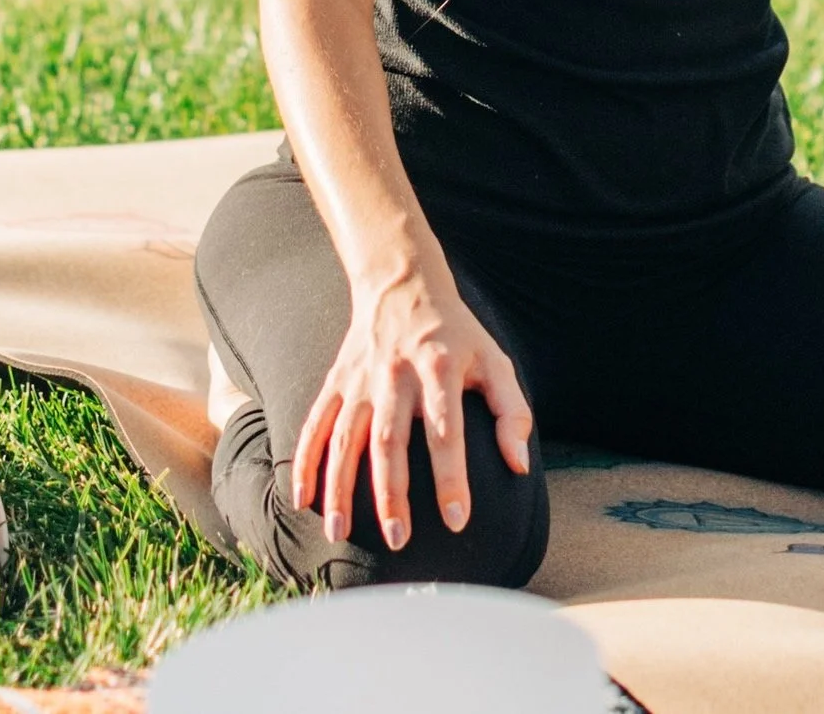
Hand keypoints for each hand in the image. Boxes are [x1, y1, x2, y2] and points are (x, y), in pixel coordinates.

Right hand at [289, 254, 532, 551]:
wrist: (402, 284)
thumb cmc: (457, 335)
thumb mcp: (494, 361)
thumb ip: (512, 412)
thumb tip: (520, 466)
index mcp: (439, 368)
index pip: (446, 430)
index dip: (451, 476)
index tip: (457, 520)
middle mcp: (396, 374)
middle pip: (389, 439)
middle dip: (391, 492)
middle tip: (399, 539)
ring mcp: (360, 378)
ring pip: (345, 437)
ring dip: (340, 486)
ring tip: (341, 533)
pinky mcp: (337, 380)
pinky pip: (316, 423)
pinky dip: (305, 460)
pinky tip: (303, 500)